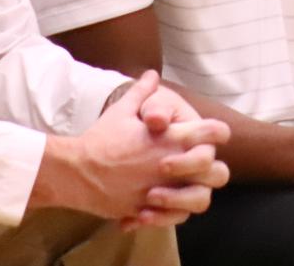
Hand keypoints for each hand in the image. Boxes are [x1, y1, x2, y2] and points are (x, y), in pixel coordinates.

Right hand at [32, 71, 230, 225]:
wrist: (75, 172)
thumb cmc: (100, 138)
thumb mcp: (122, 110)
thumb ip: (142, 93)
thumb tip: (152, 73)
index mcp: (169, 139)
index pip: (213, 133)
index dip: (217, 132)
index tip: (210, 134)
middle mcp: (172, 166)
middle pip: (218, 172)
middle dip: (212, 168)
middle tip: (198, 165)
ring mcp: (162, 191)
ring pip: (201, 201)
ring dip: (195, 194)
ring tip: (180, 188)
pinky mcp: (148, 211)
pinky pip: (173, 218)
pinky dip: (171, 214)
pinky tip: (159, 205)